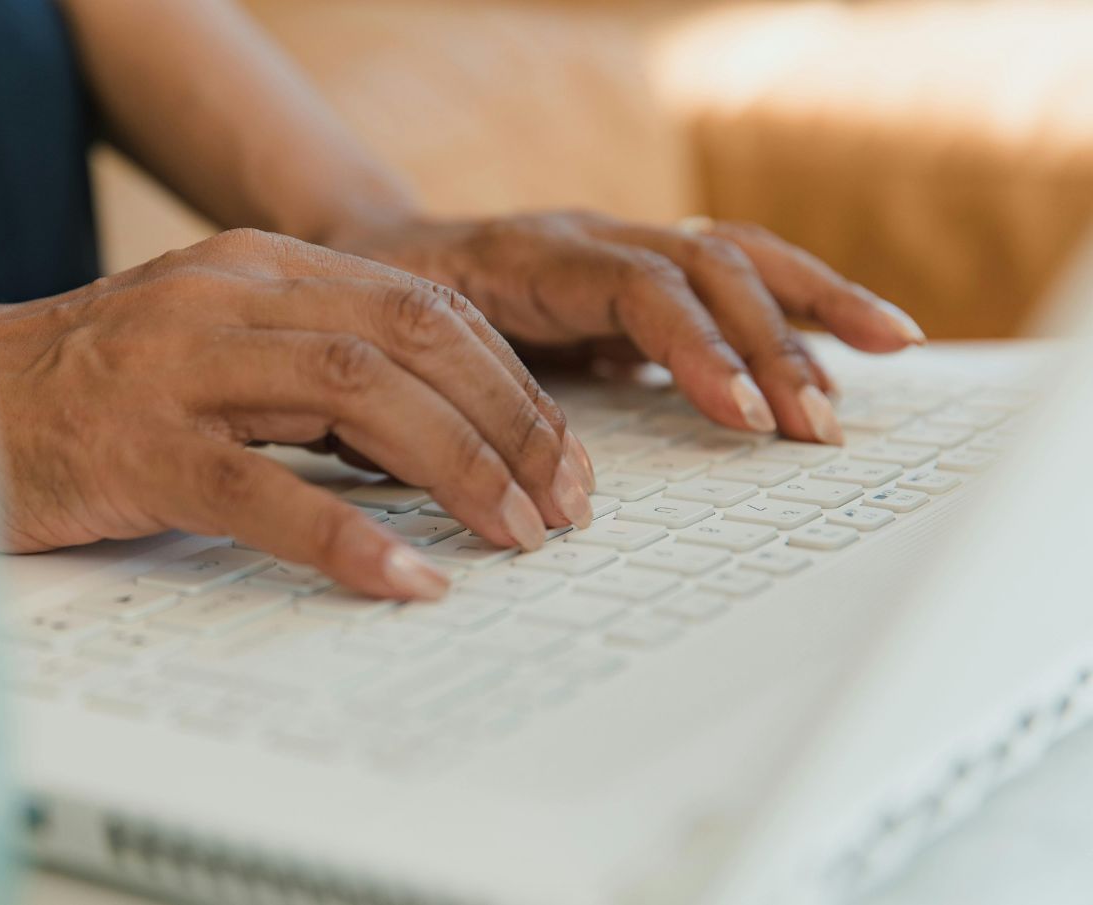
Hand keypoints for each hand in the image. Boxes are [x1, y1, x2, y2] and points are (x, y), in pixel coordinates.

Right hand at [0, 229, 595, 598]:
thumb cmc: (91, 390)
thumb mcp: (216, 348)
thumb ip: (312, 369)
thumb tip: (436, 437)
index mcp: (259, 267)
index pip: (422, 305)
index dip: (510, 383)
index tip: (561, 457)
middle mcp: (228, 297)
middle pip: (411, 338)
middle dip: (510, 422)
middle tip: (562, 504)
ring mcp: (179, 368)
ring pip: (357, 395)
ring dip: (457, 469)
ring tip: (513, 536)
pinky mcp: (137, 447)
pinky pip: (263, 490)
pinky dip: (347, 538)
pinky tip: (404, 582)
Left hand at [331, 211, 927, 444]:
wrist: (377, 251)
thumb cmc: (385, 311)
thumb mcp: (403, 358)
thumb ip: (459, 406)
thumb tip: (526, 490)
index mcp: (529, 256)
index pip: (638, 289)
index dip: (694, 351)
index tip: (739, 415)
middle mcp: (589, 239)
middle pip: (704, 269)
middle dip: (768, 346)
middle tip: (812, 427)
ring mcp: (623, 247)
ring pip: (735, 257)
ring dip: (809, 312)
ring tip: (885, 354)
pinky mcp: (646, 270)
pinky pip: (737, 271)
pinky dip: (804, 299)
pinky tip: (866, 332)